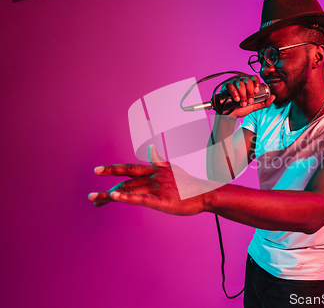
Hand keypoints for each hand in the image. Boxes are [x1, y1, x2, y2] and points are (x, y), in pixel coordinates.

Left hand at [88, 145, 206, 215]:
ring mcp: (158, 188)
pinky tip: (114, 197)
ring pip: (129, 190)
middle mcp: (154, 177)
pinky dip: (126, 197)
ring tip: (95, 200)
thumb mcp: (172, 169)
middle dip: (107, 188)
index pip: (130, 168)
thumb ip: (158, 161)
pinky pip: (141, 198)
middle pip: (126, 182)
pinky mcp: (162, 201)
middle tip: (91, 196)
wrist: (205, 194)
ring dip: (110, 195)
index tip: (98, 170)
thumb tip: (150, 150)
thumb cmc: (188, 184)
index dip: (113, 169)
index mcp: (155, 169)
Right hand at [220, 74, 274, 117]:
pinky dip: (234, 93)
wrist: (230, 115)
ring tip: (242, 103)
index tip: (256, 92)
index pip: (254, 78)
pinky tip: (236, 99)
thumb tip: (273, 97)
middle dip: (250, 92)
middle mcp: (241, 82)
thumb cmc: (241, 109)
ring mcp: (233, 83)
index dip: (256, 83)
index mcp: (248, 85)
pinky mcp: (226, 86)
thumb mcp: (254, 107)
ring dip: (242, 95)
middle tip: (249, 101)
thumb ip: (264, 103)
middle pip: (248, 80)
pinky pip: (231, 86)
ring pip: (240, 83)